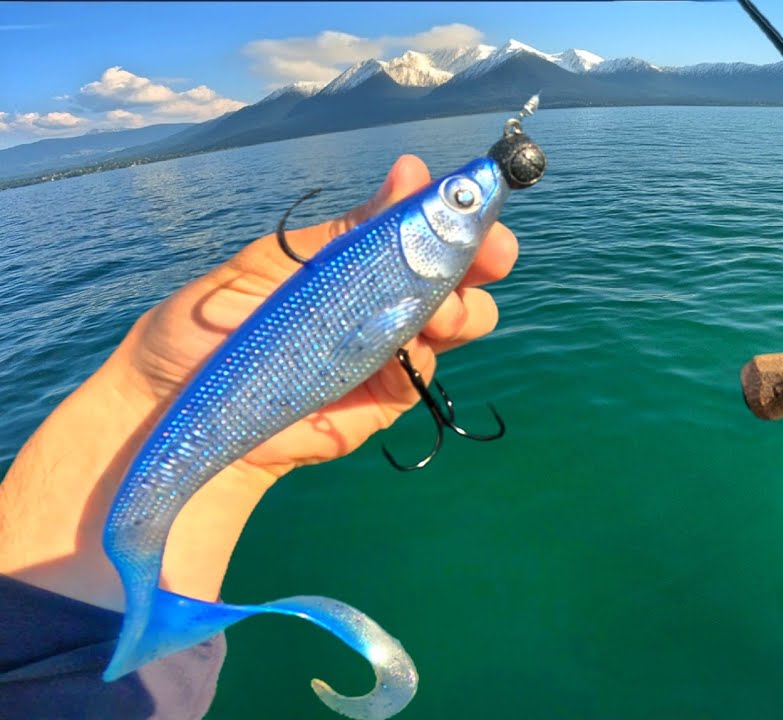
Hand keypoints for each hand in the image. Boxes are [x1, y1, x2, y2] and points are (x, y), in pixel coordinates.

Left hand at [123, 154, 517, 475]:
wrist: (179, 411)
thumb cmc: (210, 326)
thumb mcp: (277, 265)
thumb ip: (352, 231)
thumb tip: (413, 171)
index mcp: (359, 253)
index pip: (424, 224)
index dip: (459, 212)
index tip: (475, 203)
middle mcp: (385, 295)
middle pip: (462, 271)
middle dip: (482, 257)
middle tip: (491, 254)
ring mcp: (392, 345)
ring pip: (463, 318)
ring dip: (461, 307)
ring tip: (437, 312)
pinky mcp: (389, 394)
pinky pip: (427, 369)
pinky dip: (422, 354)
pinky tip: (399, 351)